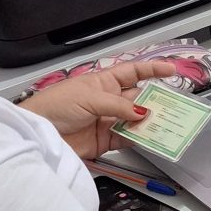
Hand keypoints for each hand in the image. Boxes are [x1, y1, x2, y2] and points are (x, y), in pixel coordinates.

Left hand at [18, 61, 176, 159]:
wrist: (37, 133)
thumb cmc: (55, 106)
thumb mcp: (89, 98)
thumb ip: (118, 106)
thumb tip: (143, 112)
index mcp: (104, 82)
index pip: (133, 72)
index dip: (152, 70)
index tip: (171, 71)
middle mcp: (108, 100)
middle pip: (138, 98)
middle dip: (155, 101)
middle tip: (173, 105)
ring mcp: (107, 120)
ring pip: (135, 120)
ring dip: (148, 121)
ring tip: (165, 123)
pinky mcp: (104, 140)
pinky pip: (127, 138)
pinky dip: (138, 139)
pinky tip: (148, 137)